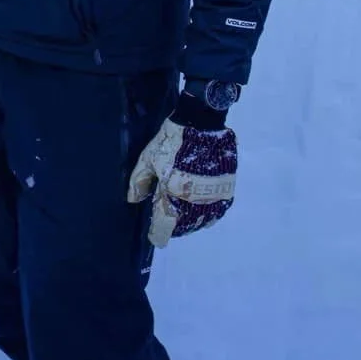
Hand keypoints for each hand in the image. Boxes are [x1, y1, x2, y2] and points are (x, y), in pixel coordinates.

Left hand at [126, 93, 236, 247]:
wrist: (201, 124)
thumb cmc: (170, 143)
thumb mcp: (147, 159)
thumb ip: (139, 182)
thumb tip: (133, 200)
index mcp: (173, 197)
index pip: (164, 229)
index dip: (157, 235)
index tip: (154, 236)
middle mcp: (194, 203)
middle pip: (183, 227)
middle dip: (173, 227)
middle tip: (167, 219)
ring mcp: (213, 197)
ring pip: (201, 222)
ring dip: (191, 222)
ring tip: (183, 215)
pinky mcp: (226, 189)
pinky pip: (217, 212)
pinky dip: (208, 215)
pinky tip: (201, 209)